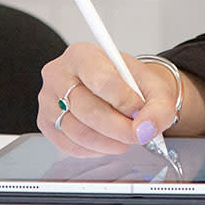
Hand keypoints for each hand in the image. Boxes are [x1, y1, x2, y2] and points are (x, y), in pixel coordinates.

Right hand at [37, 43, 181, 157]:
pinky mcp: (46, 124)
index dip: (125, 102)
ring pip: (78, 131)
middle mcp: (58, 75)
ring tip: (126, 138)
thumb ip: (158, 105)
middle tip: (139, 134)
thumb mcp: (152, 85)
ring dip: (109, 142)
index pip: (102, 81)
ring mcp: (48, 101)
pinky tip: (109, 141)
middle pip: (88, 110)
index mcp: (82, 55)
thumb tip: (146, 129)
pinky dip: (95, 149)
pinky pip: (70, 145)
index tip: (141, 112)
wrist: (118, 89)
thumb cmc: (129, 82)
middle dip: (119, 128)